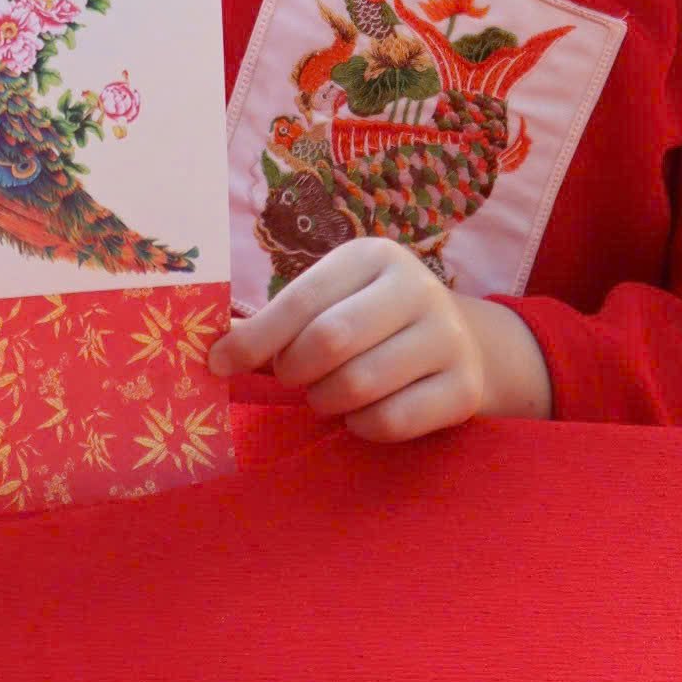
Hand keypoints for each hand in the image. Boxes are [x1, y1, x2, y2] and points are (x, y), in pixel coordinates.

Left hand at [209, 239, 487, 441]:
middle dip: (295, 371)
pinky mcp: (464, 387)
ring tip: (329, 393)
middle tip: (295, 378)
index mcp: (372, 256)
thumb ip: (279, 322)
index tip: (218, 365)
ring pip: (358, 385)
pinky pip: (390, 421)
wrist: (468, 345)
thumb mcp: (334, 301)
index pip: (301, 300)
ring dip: (326, 401)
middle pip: (329, 340)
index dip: (254, 338)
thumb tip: (213, 350)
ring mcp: (447, 336)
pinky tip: (362, 413)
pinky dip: (361, 426)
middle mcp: (415, 286)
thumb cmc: (375, 322)